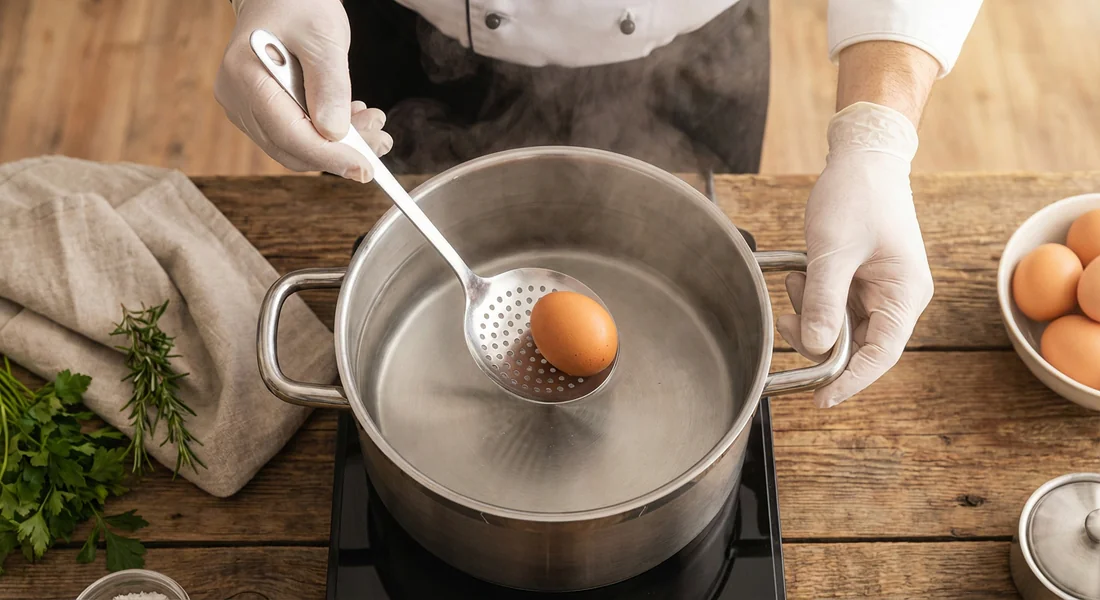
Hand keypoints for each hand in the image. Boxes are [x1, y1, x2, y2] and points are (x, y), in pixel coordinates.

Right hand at [215, 0, 391, 180]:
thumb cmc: (297, 4)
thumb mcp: (323, 38)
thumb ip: (329, 85)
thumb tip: (335, 134)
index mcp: (245, 76)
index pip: (289, 134)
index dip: (329, 157)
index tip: (365, 169)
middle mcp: (237, 98)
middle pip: (291, 148)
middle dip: (340, 152)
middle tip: (381, 139)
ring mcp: (245, 107)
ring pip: (296, 147)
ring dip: (339, 145)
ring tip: (373, 123)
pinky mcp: (260, 111)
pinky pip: (295, 135)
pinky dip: (327, 135)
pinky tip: (352, 119)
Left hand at [777, 102, 933, 407]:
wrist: (863, 157)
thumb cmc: (857, 196)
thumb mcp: (832, 250)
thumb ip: (822, 301)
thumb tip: (815, 346)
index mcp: (905, 294)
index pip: (879, 355)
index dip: (849, 381)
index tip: (819, 400)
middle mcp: (898, 298)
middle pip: (857, 346)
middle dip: (818, 338)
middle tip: (787, 318)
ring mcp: (880, 290)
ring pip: (841, 328)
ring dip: (811, 315)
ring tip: (796, 279)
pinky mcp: (862, 281)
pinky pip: (834, 307)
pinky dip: (812, 299)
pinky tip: (800, 274)